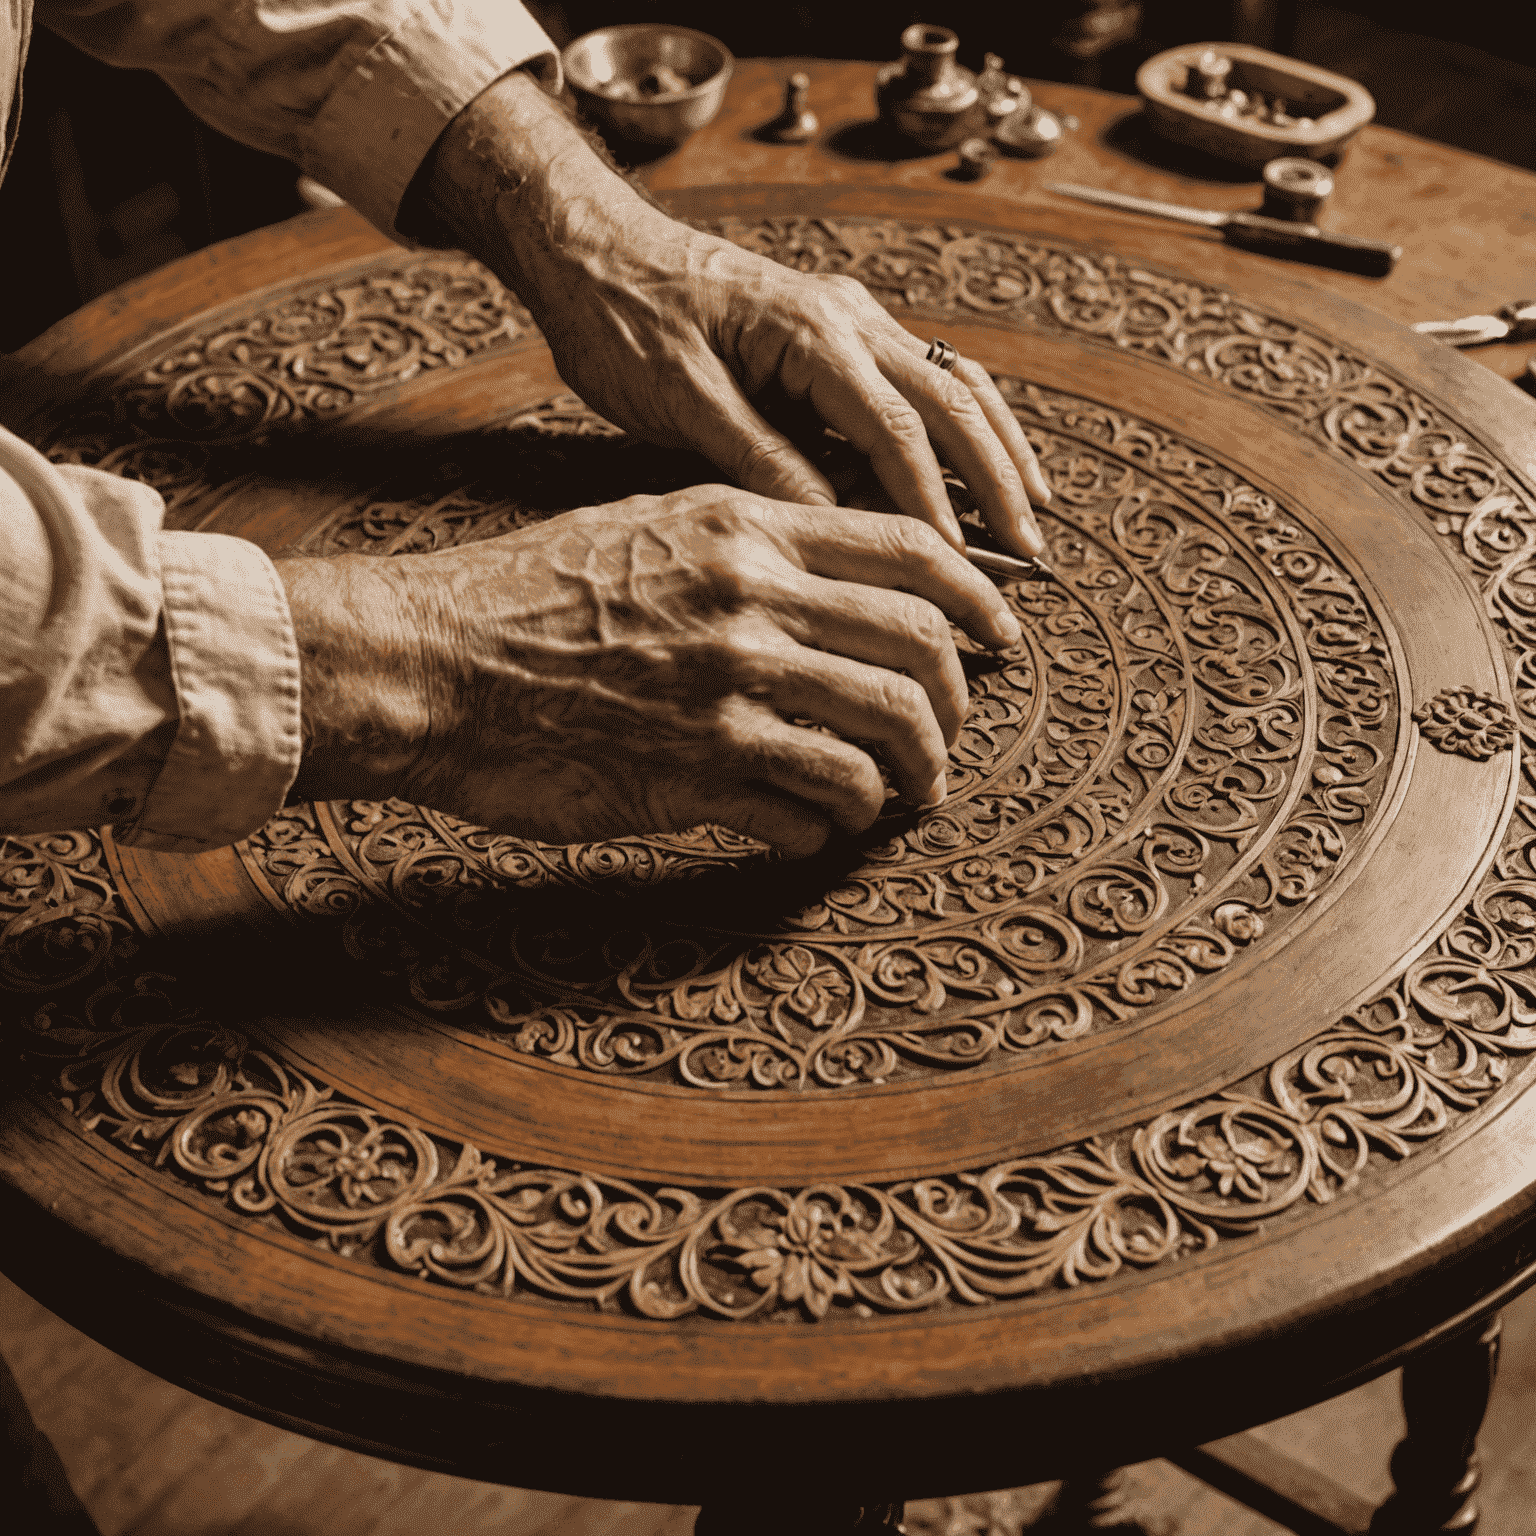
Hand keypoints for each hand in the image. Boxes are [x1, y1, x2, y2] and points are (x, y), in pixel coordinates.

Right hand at [275, 486, 1020, 856]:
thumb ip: (750, 547)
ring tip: (900, 799)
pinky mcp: (698, 768)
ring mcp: (729, 685)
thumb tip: (838, 589)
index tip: (1002, 636)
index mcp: (746, 527)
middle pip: (919, 650)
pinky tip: (814, 828)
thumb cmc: (530, 594)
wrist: (433, 657)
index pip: (910, 549)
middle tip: (947, 741)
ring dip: (910, 778)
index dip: (977, 597)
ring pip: (885, 735)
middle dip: (956, 707)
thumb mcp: (649, 527)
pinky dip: (831, 824)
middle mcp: (752, 598)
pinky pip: (814, 804)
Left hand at [421, 72, 1051, 558]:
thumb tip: (833, 526)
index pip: (896, 432)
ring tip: (1032, 509)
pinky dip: (966, 421)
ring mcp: (851, 319)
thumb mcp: (681, 403)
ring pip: (954, 382)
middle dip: (994, 480)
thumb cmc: (624, 321)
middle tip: (1028, 550)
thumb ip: (763, 462)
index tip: (956, 569)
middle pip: (952, 403)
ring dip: (998, 447)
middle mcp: (848, 318)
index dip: (930, 506)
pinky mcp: (839, 330)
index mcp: (812, 334)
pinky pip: (926, 375)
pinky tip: (983, 458)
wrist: (596, 250)